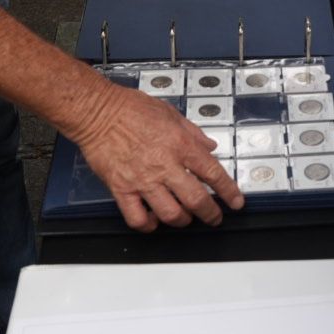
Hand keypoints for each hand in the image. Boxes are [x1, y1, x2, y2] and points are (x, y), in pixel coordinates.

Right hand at [72, 84, 243, 230]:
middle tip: (214, 217)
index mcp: (180, 144)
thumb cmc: (131, 108)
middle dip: (210, 213)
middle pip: (196, 200)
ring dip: (183, 220)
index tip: (235, 201)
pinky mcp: (121, 189)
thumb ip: (193, 133)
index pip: (213, 173)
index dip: (228, 191)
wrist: (98, 112)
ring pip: (170, 214)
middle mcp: (164, 165)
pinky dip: (149, 225)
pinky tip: (153, 220)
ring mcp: (142, 180)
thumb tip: (209, 147)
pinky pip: (137, 218)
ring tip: (185, 218)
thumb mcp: (170, 113)